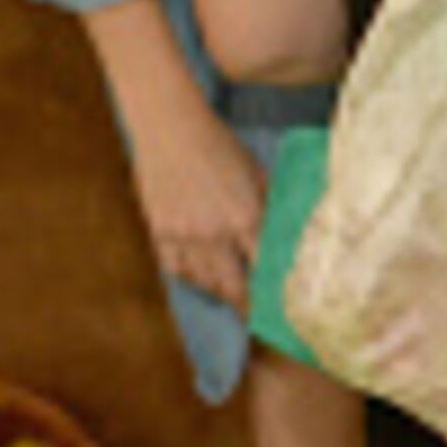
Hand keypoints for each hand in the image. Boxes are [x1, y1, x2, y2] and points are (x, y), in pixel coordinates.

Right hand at [130, 93, 267, 315]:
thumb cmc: (220, 145)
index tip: (282, 309)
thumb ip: (272, 206)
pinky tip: (198, 276)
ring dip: (218, 292)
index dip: (273, 292)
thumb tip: (288, 233)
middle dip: (246, 306)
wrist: (170, 127)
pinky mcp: (157, 230)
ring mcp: (181, 234)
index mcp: (245, 217)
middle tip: (256, 319)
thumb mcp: (258, 174)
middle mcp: (213, 233)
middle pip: (233, 286)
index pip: (264, 269)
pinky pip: (173, 267)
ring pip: (202, 281)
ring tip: (230, 297)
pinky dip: (188, 276)